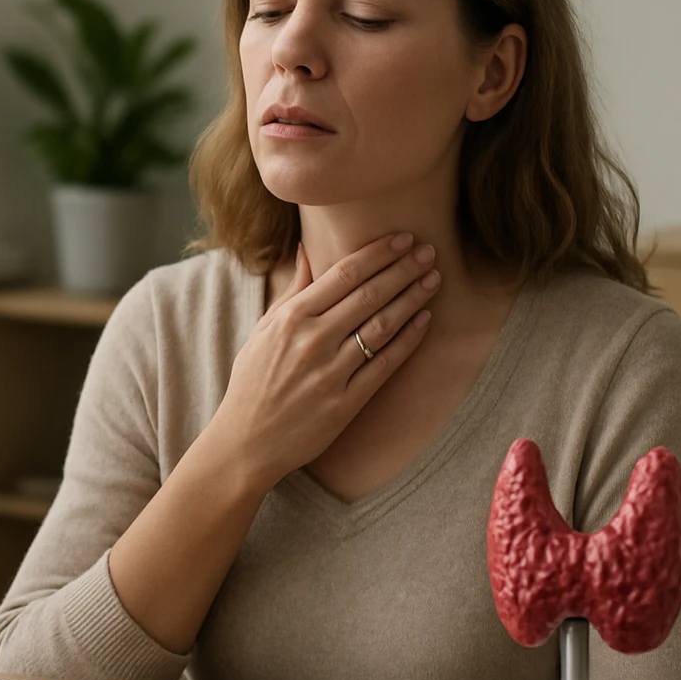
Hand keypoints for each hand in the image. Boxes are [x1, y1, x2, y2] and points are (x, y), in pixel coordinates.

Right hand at [209, 234, 439, 487]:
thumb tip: (307, 248)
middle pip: (369, 295)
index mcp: (291, 318)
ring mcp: (330, 372)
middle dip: (403, 269)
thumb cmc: (253, 381)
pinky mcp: (345, 402)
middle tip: (430, 251)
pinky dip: (408, 341)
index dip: (379, 253)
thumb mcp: (264, 329)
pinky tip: (424, 321)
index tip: (403, 238)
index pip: (344, 274)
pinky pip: (384, 365)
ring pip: (382, 326)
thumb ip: (293, 290)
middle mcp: (312, 340)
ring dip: (412, 299)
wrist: (246, 440)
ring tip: (433, 279)